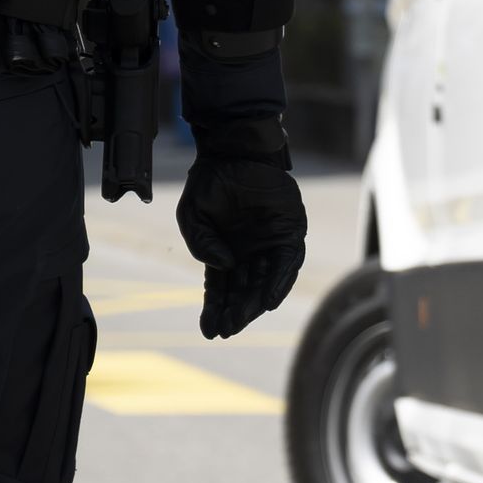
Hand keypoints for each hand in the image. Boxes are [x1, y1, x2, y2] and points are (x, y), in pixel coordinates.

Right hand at [178, 132, 305, 338]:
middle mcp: (249, 253)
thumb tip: (224, 266)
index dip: (215, 310)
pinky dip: (279, 281)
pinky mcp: (290, 233)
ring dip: (255, 303)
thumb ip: (202, 243)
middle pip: (243, 291)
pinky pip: (288, 263)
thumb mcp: (193, 217)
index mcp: (225, 252)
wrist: (233, 152)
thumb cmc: (211, 183)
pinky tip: (269, 299)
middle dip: (236, 312)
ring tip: (243, 320)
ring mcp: (270, 245)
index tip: (209, 331)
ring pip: (266, 282)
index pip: (220, 289)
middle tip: (227, 330)